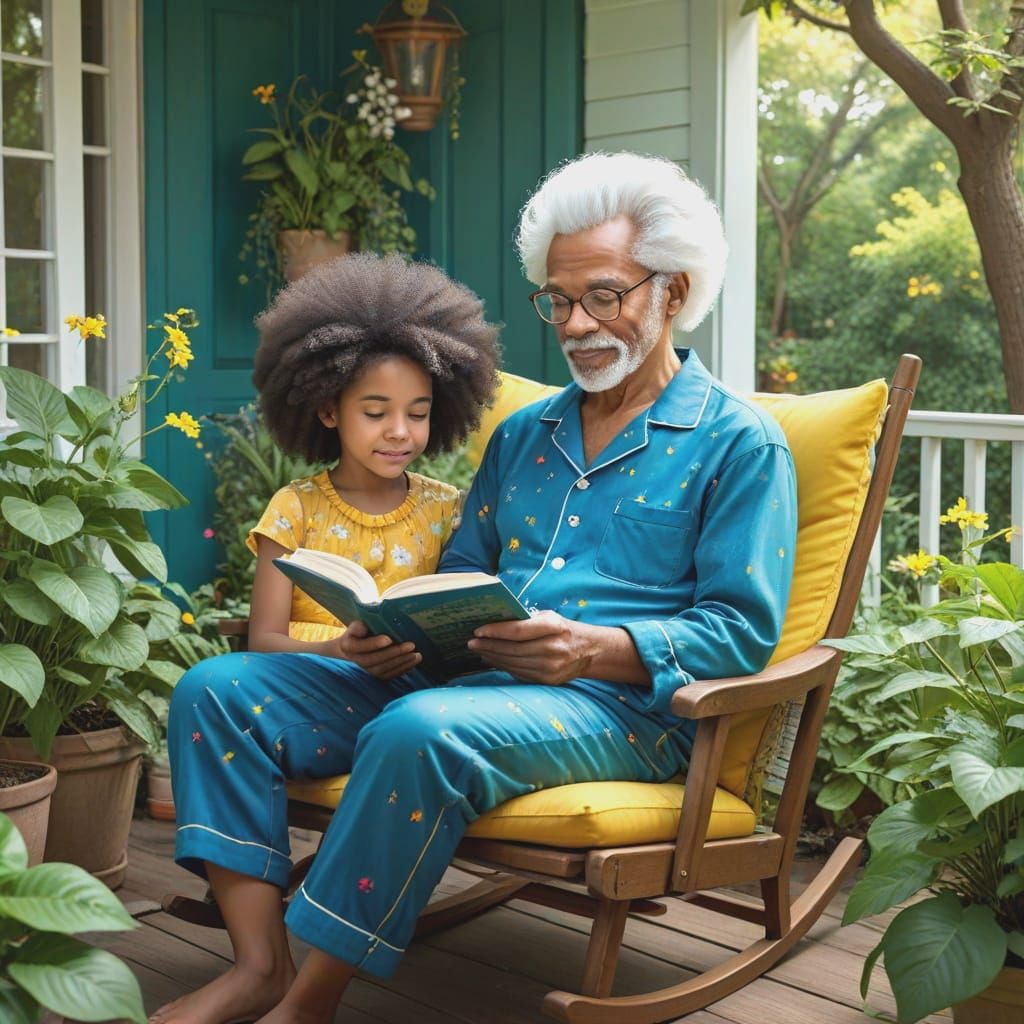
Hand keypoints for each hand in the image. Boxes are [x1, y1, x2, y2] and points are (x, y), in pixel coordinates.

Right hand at [332, 620, 420, 680]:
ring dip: (401, 663)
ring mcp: (364, 673)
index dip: (374, 644)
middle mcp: (354, 662)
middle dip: (394, 653)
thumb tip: (364, 628)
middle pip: (374, 660)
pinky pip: (388, 676)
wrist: (349, 653)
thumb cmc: (356, 635)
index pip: (360, 647)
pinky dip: (401, 670)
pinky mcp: (374, 678)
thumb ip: (358, 627)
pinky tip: (412, 662)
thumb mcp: (355, 627)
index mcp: (348, 646)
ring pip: (382, 670)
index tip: (388, 639)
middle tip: (410, 646)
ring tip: (416, 655)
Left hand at [467, 611, 593, 685]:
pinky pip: (519, 673)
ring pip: (513, 663)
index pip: (518, 631)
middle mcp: (553, 648)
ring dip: (492, 657)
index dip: (495, 632)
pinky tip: (493, 660)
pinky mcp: (548, 680)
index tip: (478, 631)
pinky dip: (504, 667)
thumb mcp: (549, 617)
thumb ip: (525, 620)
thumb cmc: (563, 629)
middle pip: (512, 649)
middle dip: (488, 646)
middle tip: (471, 643)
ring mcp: (551, 667)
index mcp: (553, 627)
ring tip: (479, 651)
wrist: (589, 650)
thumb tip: (494, 623)